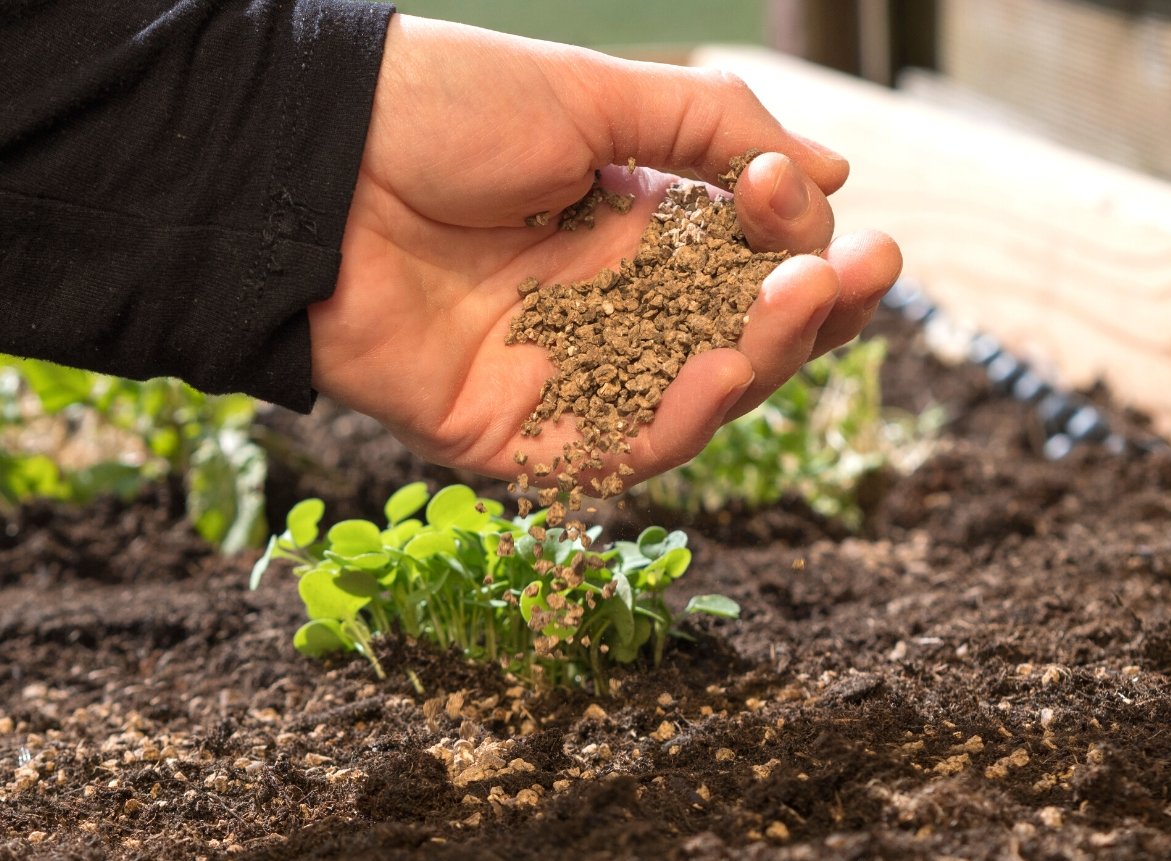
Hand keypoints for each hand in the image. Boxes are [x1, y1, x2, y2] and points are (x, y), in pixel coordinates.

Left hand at [310, 15, 902, 485]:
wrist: (309, 162)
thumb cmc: (440, 112)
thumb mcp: (594, 96)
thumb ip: (716, 131)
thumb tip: (837, 171)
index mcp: (630, 229)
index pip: (748, 264)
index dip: (800, 243)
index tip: (808, 200)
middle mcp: (606, 309)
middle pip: (738, 341)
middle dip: (810, 312)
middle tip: (861, 270)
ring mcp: (561, 377)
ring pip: (692, 402)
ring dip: (761, 360)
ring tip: (799, 303)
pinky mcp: (509, 436)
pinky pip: (611, 454)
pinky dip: (675, 421)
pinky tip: (719, 369)